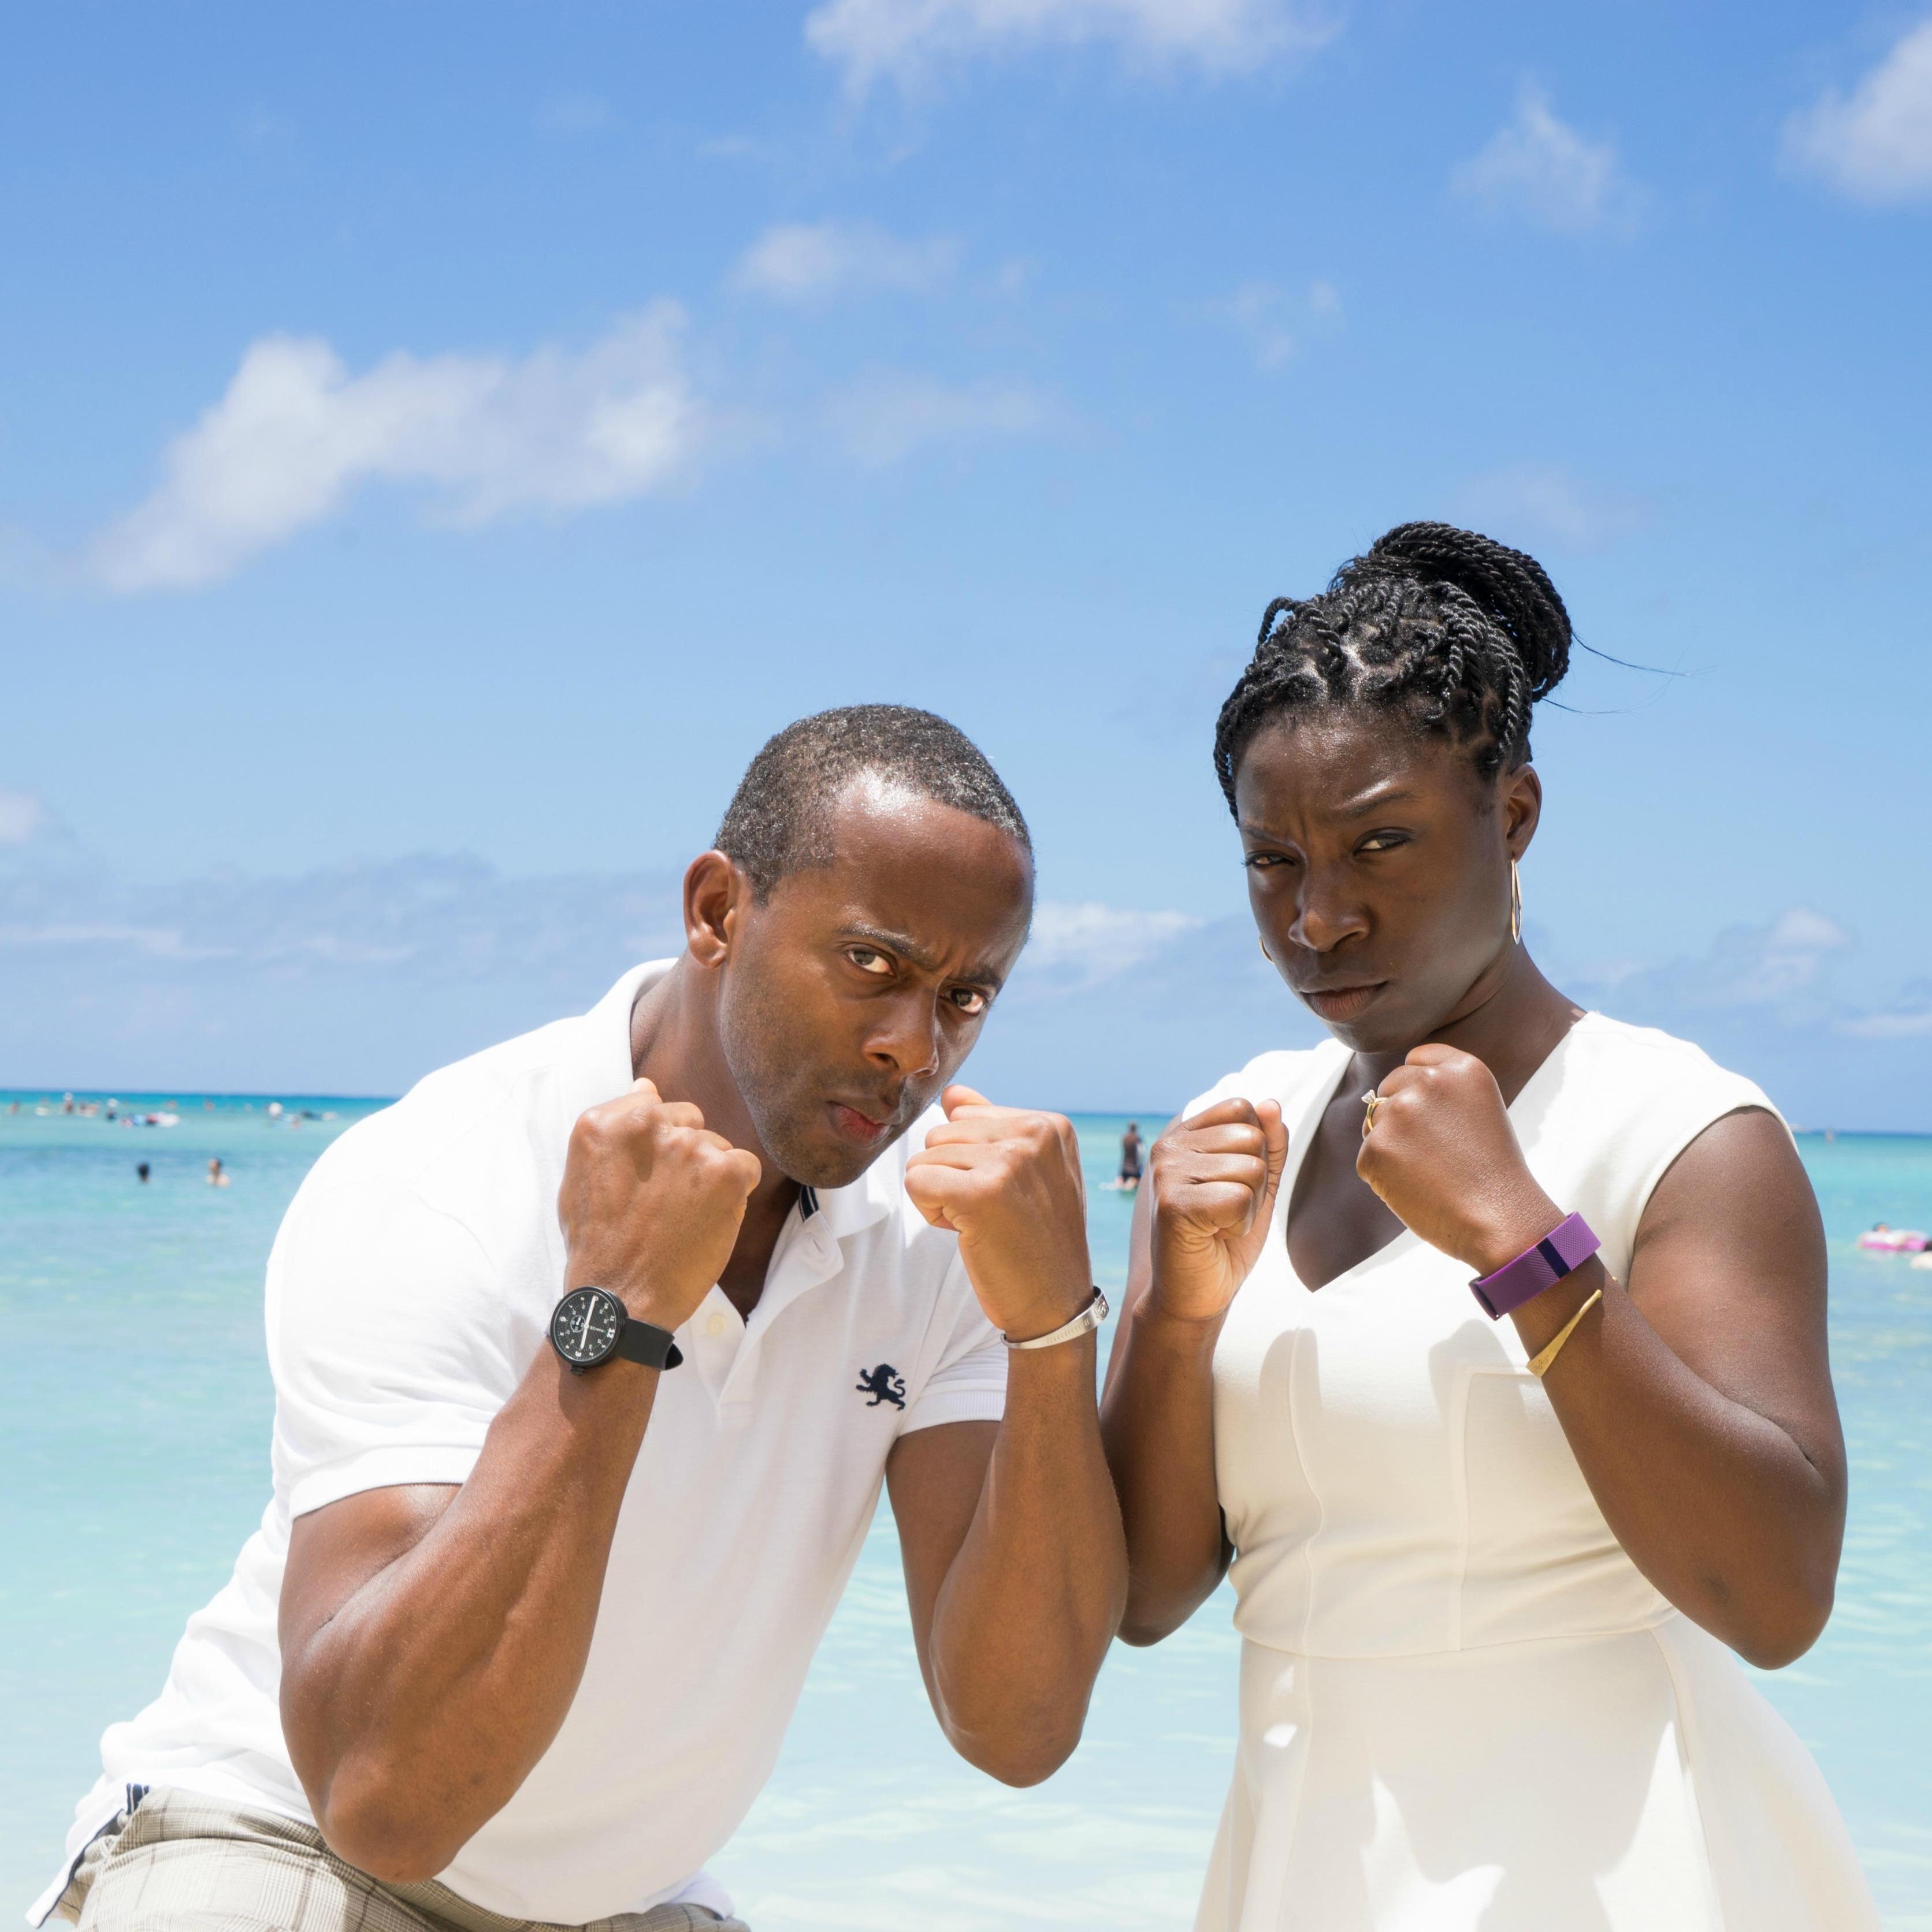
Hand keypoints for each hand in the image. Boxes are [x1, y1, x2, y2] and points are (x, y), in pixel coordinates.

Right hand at [557, 1078, 761, 1330]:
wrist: (620, 1299)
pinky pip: (745, 1167)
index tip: (648, 1177)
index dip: (655, 1145)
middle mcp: (645, 1124)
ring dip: (709, 1177)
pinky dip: (736, 1193)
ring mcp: (687, 1145)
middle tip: (667, 1201)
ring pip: (716, 1146)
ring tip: (683, 1218)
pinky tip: (710, 1220)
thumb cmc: (598, 1245)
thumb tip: (646, 1088)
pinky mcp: (723, 1170)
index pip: (652, 1104)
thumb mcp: (582, 1179)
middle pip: (689, 1121)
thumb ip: (614, 1129)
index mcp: (603, 1122)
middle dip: (685, 1155)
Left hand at [905, 1086, 1092, 1341]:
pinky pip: (916, 1182)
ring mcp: (1009, 1162)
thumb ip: (991, 1128)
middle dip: (951, 1175)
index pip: (967, 1114)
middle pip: (942, 1133)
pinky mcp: (981, 1194)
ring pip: (925, 1157)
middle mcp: (1034, 1135)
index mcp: (1050, 1125)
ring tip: (981, 1222)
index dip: (970, 1159)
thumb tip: (951, 1094)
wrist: (1054, 1305)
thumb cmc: (1036, 1240)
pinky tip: (964, 1230)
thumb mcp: (1029, 1173)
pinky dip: (929, 1211)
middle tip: (990, 1212)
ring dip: (941, 1195)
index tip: (1005, 1193)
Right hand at [1145, 1098, 1287, 1323]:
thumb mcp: (1257, 1185)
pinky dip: (1238, 1224)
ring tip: (1220, 1224)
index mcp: (1185, 1135)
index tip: (1234, 1183)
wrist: (1196, 1295)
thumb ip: (1268, 1145)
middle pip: (1251, 1137)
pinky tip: (1213, 1236)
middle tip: (1228, 1210)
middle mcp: (1169, 1147)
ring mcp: (1166, 1173)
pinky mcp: (1172, 1203)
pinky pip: (1238, 1199)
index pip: (1243, 1109)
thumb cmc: (1224, 1239)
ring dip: (1248, 1205)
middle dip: (1256, 1180)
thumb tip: (1271, 1104)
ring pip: (1250, 1169)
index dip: (1256, 1149)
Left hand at [1356, 1045, 1560, 1274]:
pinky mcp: (1377, 1147)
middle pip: (1390, 1088)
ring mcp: (1399, 1113)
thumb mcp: (1479, 1113)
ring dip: (1391, 1146)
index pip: (1417, 1059)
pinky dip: (1383, 1177)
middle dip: (1400, 1115)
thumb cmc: (1493, 1176)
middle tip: (1432, 1153)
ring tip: (1429, 1173)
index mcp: (1461, 1069)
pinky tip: (1416, 1190)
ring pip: (1375, 1124)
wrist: (1501, 1221)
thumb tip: (1391, 1094)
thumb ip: (1443, 1094)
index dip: (1418, 1087)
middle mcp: (1428, 1082)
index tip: (1434, 1115)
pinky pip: (1368, 1158)